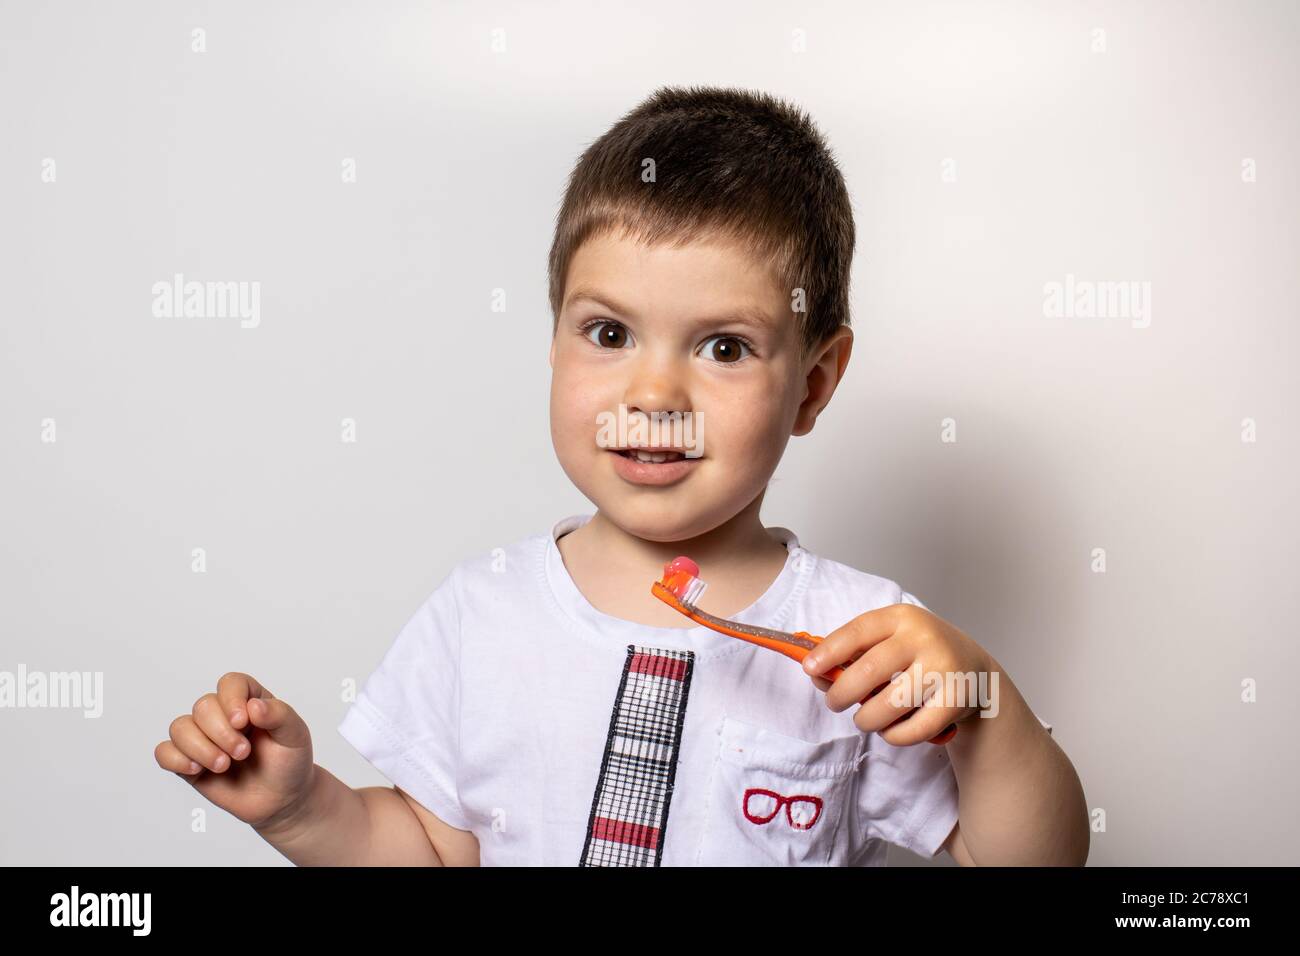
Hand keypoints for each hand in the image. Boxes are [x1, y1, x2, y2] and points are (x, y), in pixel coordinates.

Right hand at [154, 672, 315, 830]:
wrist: (281, 800)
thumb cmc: (289, 763)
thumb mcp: (295, 736)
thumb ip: (279, 715)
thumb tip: (254, 706)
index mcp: (249, 701)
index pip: (230, 683)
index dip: (231, 699)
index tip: (242, 722)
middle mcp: (222, 715)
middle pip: (203, 707)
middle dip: (220, 732)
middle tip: (242, 753)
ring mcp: (203, 738)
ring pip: (179, 727)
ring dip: (199, 748)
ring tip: (223, 766)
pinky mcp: (188, 762)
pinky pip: (164, 752)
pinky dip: (175, 759)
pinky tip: (197, 770)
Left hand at [802, 603, 994, 745]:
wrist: (978, 674)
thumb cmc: (921, 655)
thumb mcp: (892, 640)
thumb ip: (855, 654)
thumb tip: (816, 673)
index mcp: (902, 617)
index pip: (858, 631)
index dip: (829, 651)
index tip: (808, 668)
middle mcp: (924, 639)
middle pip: (868, 671)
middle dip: (841, 694)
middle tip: (835, 703)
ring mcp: (943, 670)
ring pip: (886, 706)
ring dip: (865, 719)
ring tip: (865, 718)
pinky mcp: (955, 702)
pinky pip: (910, 730)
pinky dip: (892, 736)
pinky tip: (891, 729)